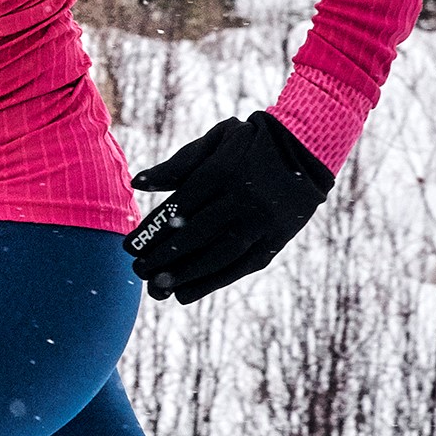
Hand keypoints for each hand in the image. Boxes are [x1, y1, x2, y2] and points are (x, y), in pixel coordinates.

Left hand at [125, 110, 333, 303]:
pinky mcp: (277, 238)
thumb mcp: (215, 141)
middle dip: (164, 256)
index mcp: (221, 172)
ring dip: (187, 275)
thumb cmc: (249, 143)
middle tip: (138, 272)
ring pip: (220, 255)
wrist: (307, 147)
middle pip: (198, 234)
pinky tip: (186, 293)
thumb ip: (177, 164)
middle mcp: (242, 199)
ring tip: (158, 288)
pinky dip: (214, 282)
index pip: (181, 207)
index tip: (128, 248)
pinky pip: (242, 266)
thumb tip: (137, 183)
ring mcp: (262, 221)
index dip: (153, 230)